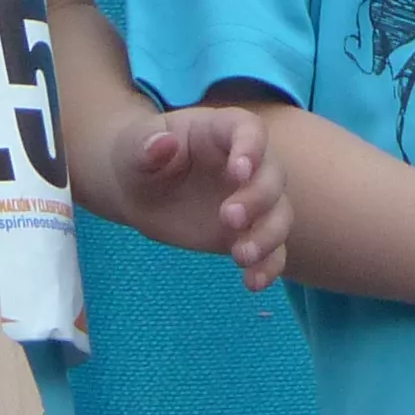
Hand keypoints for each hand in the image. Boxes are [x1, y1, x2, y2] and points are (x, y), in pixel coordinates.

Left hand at [112, 102, 290, 288]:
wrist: (140, 191)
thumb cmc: (139, 159)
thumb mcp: (133, 149)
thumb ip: (145, 147)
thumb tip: (163, 144)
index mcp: (220, 132)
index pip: (250, 130)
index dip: (251, 148)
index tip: (239, 171)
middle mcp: (247, 164)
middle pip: (273, 176)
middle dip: (258, 198)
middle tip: (228, 218)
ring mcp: (252, 200)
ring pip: (281, 214)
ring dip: (269, 236)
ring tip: (240, 256)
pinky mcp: (249, 233)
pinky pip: (273, 251)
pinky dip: (269, 267)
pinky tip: (253, 283)